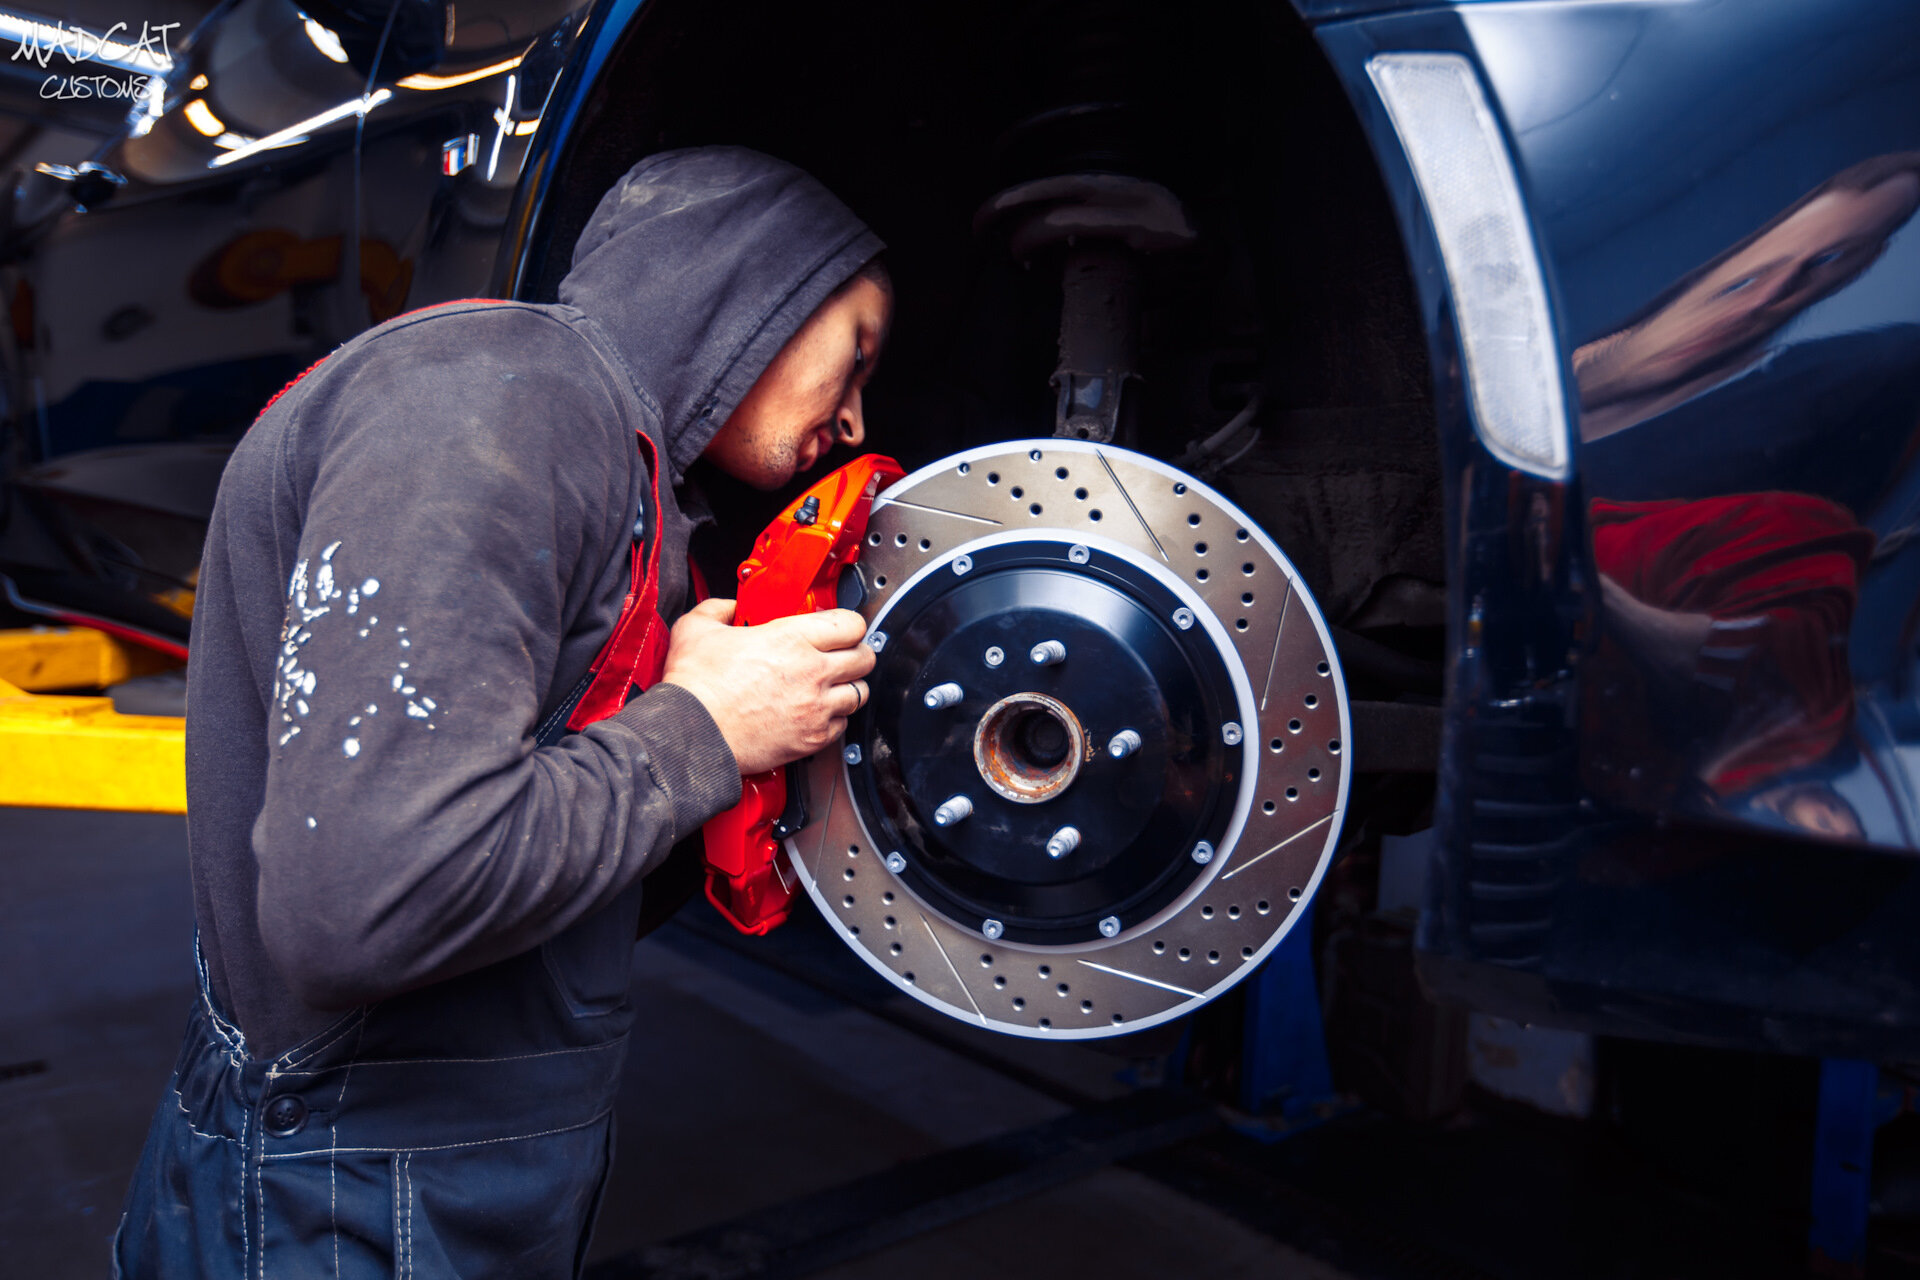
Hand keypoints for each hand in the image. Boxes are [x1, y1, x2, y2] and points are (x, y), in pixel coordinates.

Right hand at [658, 598, 875, 775]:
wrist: (692, 733)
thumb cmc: (696, 688)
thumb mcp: (696, 629)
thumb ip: (718, 609)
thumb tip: (728, 608)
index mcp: (791, 638)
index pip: (851, 624)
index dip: (849, 624)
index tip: (841, 628)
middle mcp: (812, 671)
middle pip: (865, 657)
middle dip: (856, 653)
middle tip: (842, 655)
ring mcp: (816, 707)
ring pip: (860, 693)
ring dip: (848, 687)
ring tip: (831, 686)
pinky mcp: (812, 738)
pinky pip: (843, 725)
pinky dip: (834, 719)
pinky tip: (816, 713)